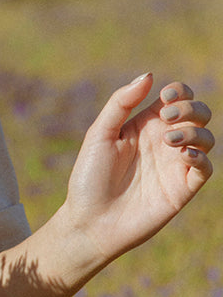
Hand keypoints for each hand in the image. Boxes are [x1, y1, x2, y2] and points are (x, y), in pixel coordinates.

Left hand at [64, 73, 213, 264]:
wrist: (90, 221)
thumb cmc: (90, 178)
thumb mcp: (99, 134)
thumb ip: (121, 103)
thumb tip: (150, 76)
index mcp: (145, 125)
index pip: (177, 98)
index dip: (180, 92)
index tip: (166, 97)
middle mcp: (164, 142)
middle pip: (198, 113)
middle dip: (190, 108)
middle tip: (167, 118)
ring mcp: (174, 165)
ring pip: (206, 137)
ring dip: (194, 131)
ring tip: (169, 141)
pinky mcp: (182, 189)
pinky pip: (205, 168)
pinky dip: (201, 157)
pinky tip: (184, 154)